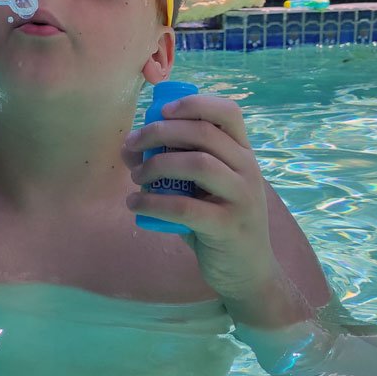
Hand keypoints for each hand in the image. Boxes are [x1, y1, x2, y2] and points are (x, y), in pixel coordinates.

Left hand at [121, 94, 279, 299]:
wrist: (245, 271)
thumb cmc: (216, 223)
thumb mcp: (196, 189)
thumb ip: (170, 166)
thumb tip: (128, 148)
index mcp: (243, 153)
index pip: (228, 111)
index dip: (193, 104)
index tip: (160, 111)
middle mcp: (248, 169)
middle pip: (203, 132)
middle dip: (159, 132)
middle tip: (132, 145)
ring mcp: (242, 197)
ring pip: (197, 163)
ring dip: (156, 165)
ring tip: (135, 178)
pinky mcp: (229, 226)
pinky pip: (186, 207)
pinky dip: (154, 203)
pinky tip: (135, 204)